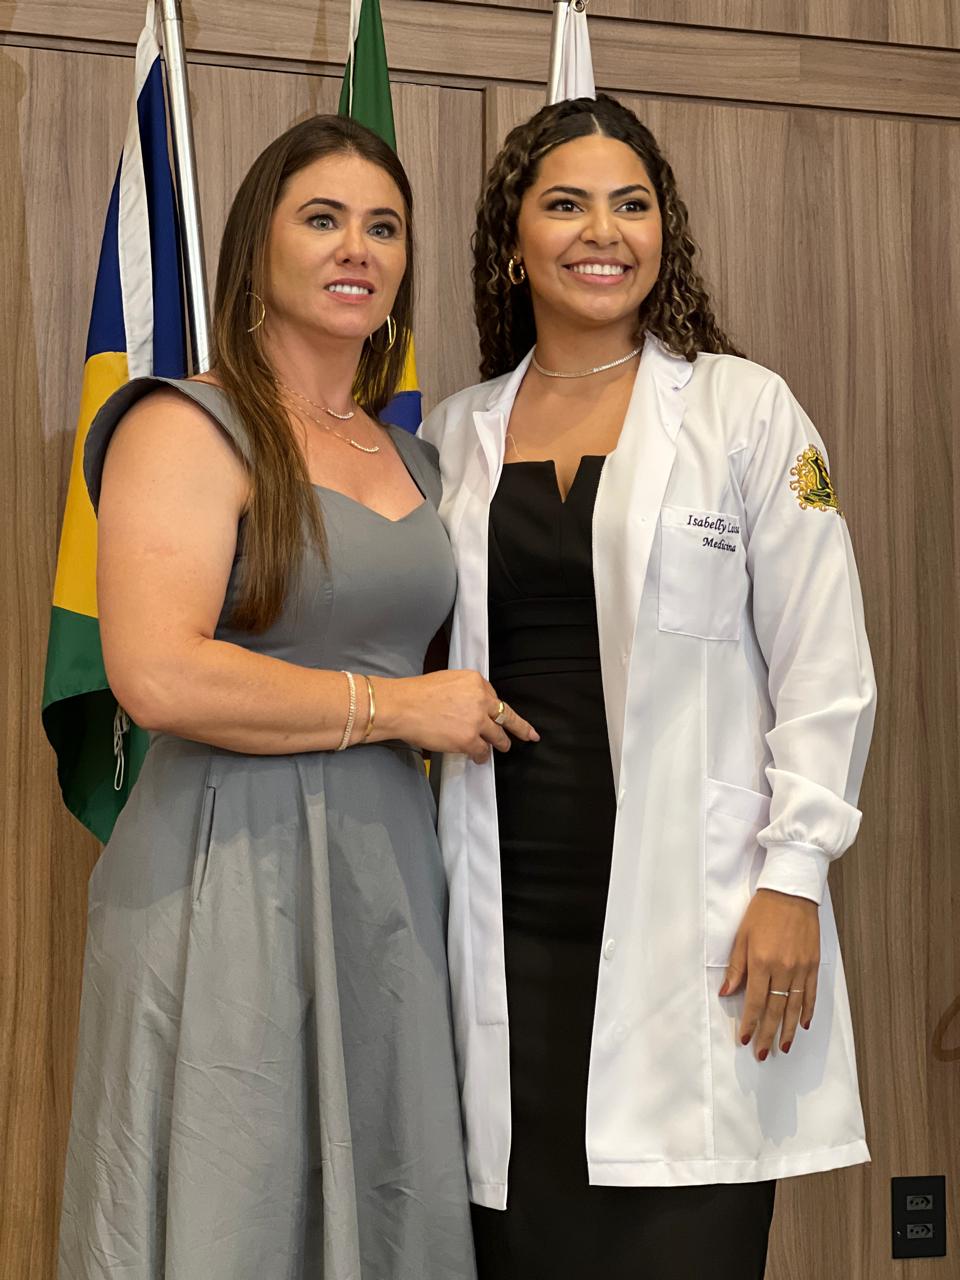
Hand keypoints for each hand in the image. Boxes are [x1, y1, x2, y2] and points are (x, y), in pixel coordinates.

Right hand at [382, 669, 538, 763]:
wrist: (401, 706)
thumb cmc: (416, 694)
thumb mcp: (448, 681)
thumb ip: (465, 692)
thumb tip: (472, 707)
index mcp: (476, 681)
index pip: (494, 697)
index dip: (495, 709)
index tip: (503, 714)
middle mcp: (481, 699)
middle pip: (505, 715)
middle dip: (520, 727)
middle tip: (529, 734)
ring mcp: (476, 721)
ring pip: (498, 736)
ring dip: (500, 744)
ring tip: (502, 748)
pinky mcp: (469, 740)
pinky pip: (482, 752)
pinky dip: (481, 756)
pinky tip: (479, 758)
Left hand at [720, 888, 820, 1060]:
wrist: (791, 892)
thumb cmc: (762, 912)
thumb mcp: (741, 936)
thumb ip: (736, 967)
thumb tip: (727, 992)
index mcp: (761, 962)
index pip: (755, 1002)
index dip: (749, 1023)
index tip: (744, 1040)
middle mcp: (783, 969)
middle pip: (776, 1010)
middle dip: (768, 1034)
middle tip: (762, 1054)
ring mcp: (801, 968)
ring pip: (795, 1007)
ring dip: (789, 1030)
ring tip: (783, 1047)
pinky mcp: (813, 964)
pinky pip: (811, 994)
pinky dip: (807, 1011)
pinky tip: (803, 1024)